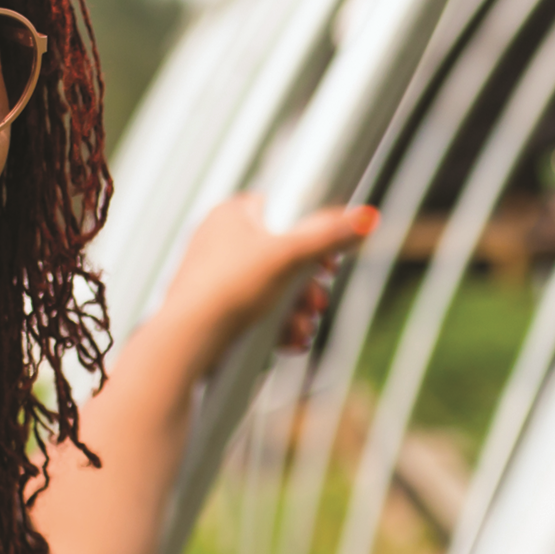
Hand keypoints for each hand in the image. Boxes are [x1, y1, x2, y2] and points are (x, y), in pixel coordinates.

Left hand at [164, 193, 376, 362]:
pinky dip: (277, 327)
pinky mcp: (217, 311)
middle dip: (308, 285)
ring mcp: (216, 278)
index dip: (312, 234)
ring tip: (302, 327)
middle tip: (317, 301)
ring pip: (273, 289)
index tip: (328, 260)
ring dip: (297, 311)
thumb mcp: (289, 257)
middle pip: (284, 256)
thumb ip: (329, 236)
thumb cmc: (229, 290)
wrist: (188, 343)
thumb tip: (366, 218)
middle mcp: (220, 241)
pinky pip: (257, 313)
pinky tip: (289, 341)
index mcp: (231, 214)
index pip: (283, 210)